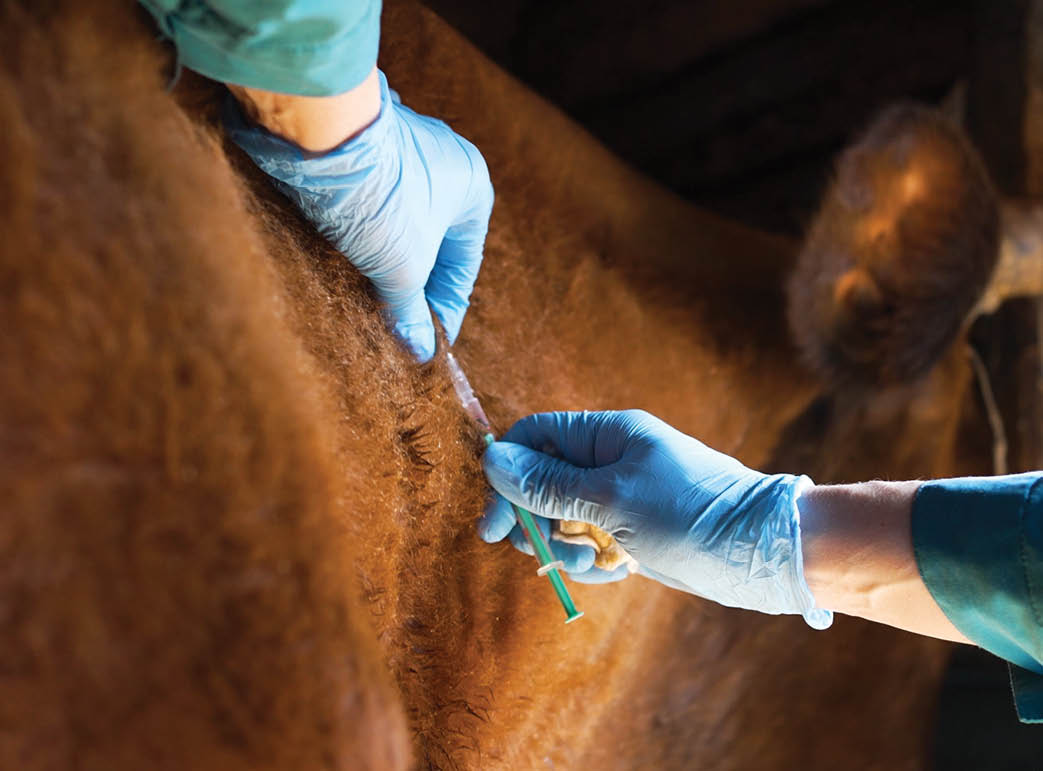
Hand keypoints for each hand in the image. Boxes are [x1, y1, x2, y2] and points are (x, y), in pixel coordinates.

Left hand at [226, 71, 493, 361]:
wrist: (318, 135)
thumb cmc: (378, 197)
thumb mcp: (401, 268)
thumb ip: (411, 313)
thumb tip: (420, 352)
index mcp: (473, 187)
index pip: (464, 264)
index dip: (445, 310)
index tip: (428, 343)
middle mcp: (445, 162)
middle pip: (432, 244)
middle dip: (412, 286)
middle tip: (395, 327)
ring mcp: (403, 148)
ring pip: (401, 223)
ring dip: (385, 261)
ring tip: (367, 300)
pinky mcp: (362, 147)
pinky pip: (372, 202)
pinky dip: (362, 234)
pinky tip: (343, 260)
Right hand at [480, 410, 831, 627]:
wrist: (760, 551)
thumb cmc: (687, 512)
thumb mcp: (610, 498)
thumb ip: (549, 483)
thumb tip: (493, 459)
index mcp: (607, 435)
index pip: (537, 438)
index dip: (507, 473)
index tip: (493, 521)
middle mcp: (612, 460)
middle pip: (544, 481)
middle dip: (535, 519)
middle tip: (530, 550)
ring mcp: (624, 497)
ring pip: (566, 517)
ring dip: (565, 546)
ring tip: (590, 565)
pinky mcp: (635, 530)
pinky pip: (593, 541)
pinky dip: (592, 561)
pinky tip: (613, 572)